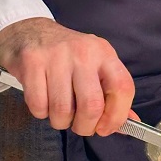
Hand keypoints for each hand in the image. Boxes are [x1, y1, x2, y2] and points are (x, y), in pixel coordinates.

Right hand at [0, 17, 135, 136]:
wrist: (30, 32)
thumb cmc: (66, 57)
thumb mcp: (95, 67)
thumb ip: (112, 95)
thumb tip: (130, 123)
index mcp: (104, 53)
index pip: (122, 88)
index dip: (116, 116)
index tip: (106, 128)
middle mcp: (83, 52)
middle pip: (92, 105)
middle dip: (85, 127)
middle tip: (80, 125)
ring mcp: (56, 56)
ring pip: (62, 110)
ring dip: (61, 121)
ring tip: (59, 113)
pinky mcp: (32, 62)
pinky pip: (39, 106)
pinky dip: (41, 113)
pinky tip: (43, 101)